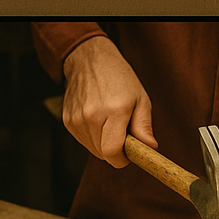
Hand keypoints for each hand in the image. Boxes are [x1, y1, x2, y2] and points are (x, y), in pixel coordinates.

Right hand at [61, 36, 155, 167]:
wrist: (88, 58)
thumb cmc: (119, 78)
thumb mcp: (140, 98)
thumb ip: (144, 126)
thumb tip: (150, 148)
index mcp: (114, 111)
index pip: (112, 153)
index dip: (122, 159)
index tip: (128, 154)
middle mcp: (92, 116)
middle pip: (103, 154)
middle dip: (115, 150)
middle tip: (121, 132)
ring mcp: (77, 119)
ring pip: (93, 150)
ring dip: (103, 143)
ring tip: (108, 122)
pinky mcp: (68, 120)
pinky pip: (83, 141)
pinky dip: (92, 136)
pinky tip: (96, 119)